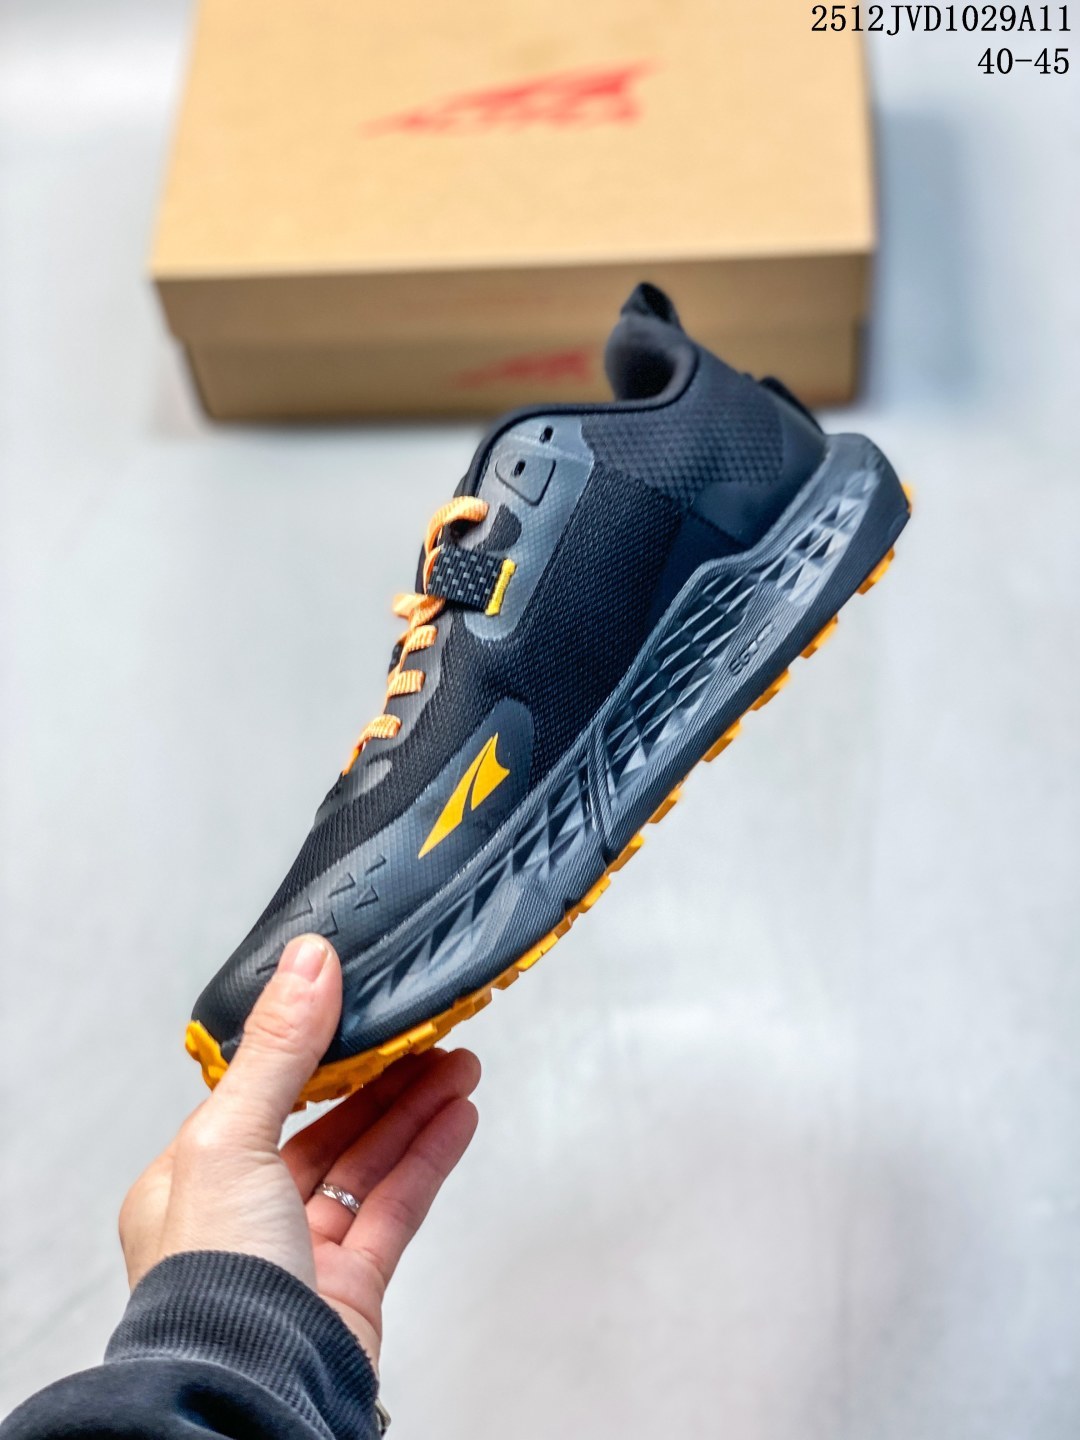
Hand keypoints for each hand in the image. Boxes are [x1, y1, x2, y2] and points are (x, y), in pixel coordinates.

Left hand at [119, 935, 479, 1367]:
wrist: (251, 1395)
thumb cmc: (212, 1283)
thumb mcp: (231, 1140)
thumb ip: (279, 1050)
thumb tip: (308, 960)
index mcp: (192, 1179)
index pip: (264, 1093)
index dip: (319, 1046)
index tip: (364, 1004)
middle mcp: (243, 1214)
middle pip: (326, 1125)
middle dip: (383, 1076)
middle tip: (431, 1032)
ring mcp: (300, 1253)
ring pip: (367, 1163)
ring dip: (415, 1110)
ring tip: (461, 1064)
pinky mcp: (349, 1286)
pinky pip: (395, 1207)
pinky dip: (428, 1159)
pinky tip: (458, 1118)